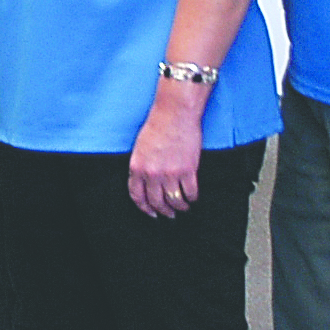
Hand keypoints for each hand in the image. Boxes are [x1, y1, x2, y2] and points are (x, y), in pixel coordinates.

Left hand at [127, 97, 202, 216]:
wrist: (175, 114)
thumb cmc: (157, 126)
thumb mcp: (140, 148)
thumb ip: (141, 166)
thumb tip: (146, 182)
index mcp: (137, 167)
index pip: (137, 196)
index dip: (144, 208)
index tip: (151, 213)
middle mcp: (152, 174)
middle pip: (156, 202)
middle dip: (163, 212)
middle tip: (169, 215)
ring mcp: (170, 173)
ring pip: (174, 201)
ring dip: (179, 208)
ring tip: (183, 207)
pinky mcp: (188, 171)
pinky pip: (190, 193)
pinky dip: (192, 198)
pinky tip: (193, 198)